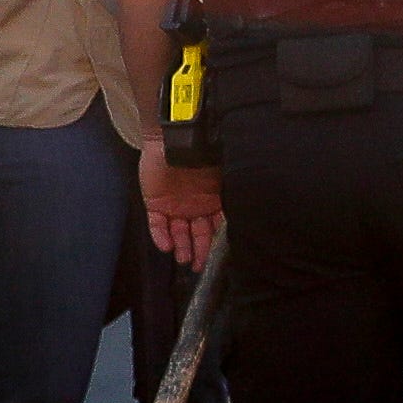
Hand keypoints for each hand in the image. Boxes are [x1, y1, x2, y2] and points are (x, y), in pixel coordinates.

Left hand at [141, 136, 222, 266]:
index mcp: (214, 198)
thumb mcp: (223, 173)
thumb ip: (231, 191)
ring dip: (181, 246)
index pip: (216, 225)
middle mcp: (195, 205)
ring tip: (184, 259)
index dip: (217, 241)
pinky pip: (156, 225)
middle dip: (199, 250)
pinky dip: (160, 236)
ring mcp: (174, 205)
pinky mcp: (155, 204)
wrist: (173, 136)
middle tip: (198, 266)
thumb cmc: (203, 151)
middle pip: (198, 232)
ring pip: (178, 232)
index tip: (218, 256)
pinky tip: (166, 246)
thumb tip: (247, 209)